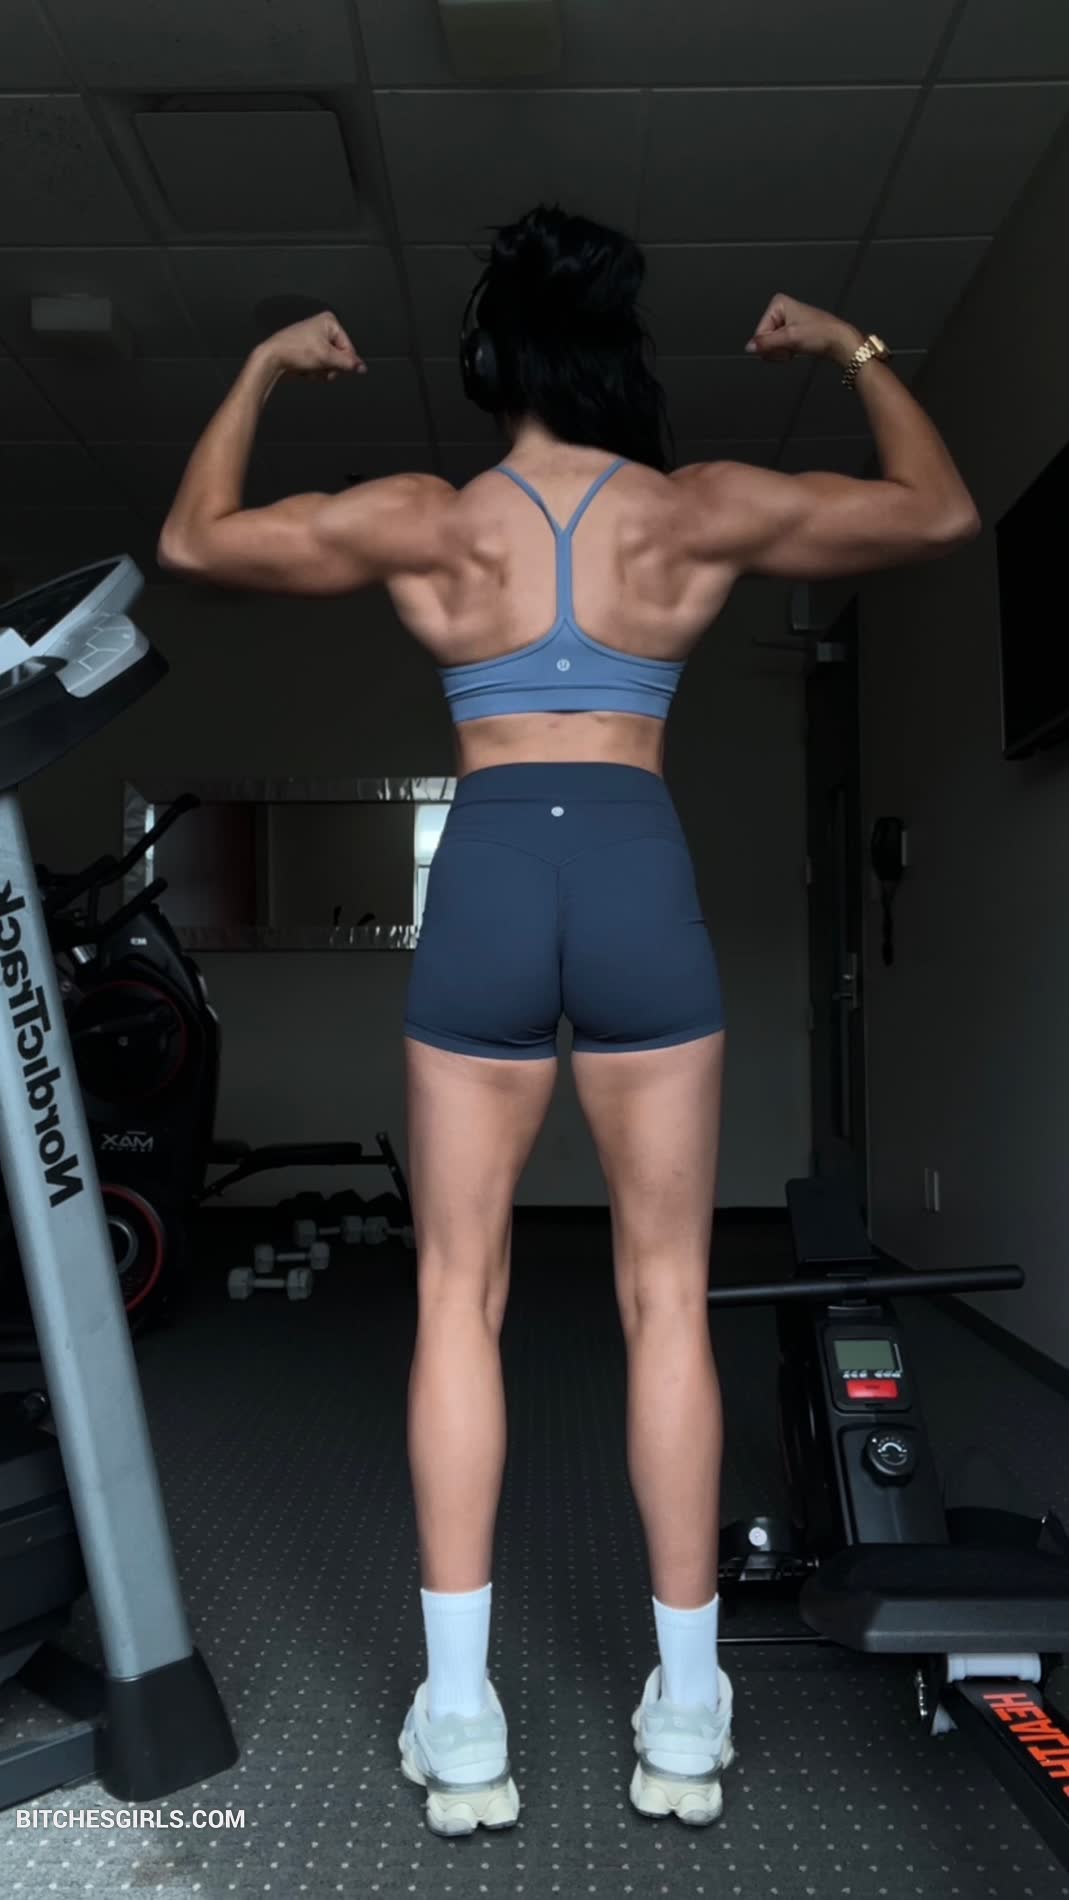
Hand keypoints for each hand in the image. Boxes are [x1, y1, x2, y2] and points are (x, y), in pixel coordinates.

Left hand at [258, 311, 365, 381]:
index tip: (334, 368)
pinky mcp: (307, 351)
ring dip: (321, 371)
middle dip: (329, 367)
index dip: (343, 362)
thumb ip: (347, 363)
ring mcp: (314, 340)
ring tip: (308, 367)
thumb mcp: (327, 357)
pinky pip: (319, 366)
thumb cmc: (294, 350)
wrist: (272, 358)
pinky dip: (313, 371)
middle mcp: (322, 328)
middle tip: (318, 366)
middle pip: (339, 357)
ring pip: (329, 364)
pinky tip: (304, 369)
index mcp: (329, 321)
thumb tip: (361, 367)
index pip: (349, 348)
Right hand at [746, 294, 860, 367]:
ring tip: (797, 347)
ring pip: (772, 344)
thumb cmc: (821, 333)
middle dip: (776, 348)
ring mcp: (787, 322)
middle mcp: (782, 310)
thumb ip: (766, 343)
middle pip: (765, 338)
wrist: (839, 342)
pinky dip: (787, 352)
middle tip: (791, 347)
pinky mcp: (792, 332)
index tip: (784, 344)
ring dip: (782, 351)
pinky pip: (780, 347)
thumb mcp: (790, 338)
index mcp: (779, 304)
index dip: (770, 343)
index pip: (760, 331)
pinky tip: (798, 349)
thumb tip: (749, 347)